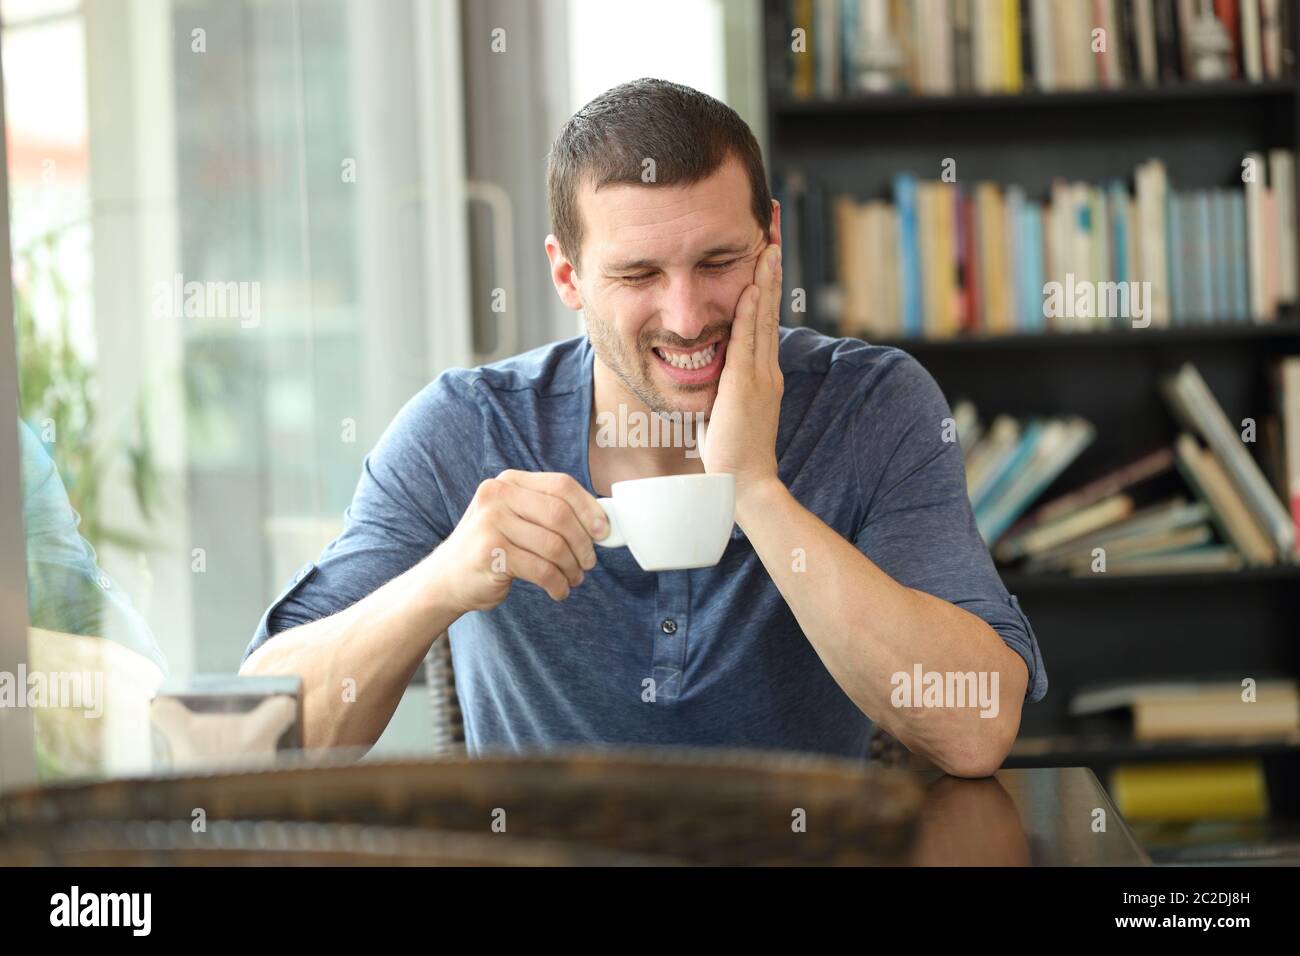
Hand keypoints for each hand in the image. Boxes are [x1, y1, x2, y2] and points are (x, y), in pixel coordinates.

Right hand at [425, 471, 607, 612]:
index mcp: (509, 481)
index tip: (604, 531)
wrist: (446, 579)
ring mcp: (490, 523)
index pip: (562, 485)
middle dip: (583, 544)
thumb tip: (600, 523)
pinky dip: (557, 584)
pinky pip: (541, 569)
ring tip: (573, 579)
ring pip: (554, 545)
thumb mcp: (515, 519)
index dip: (589, 508)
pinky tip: (558, 590)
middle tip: (588, 563)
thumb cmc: (491, 549)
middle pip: (561, 515)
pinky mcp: (490, 553)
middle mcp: (497, 496)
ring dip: (572, 568)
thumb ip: (548, 513)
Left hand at [701, 242, 782, 500]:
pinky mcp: (746, 386)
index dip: (764, 293)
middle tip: (771, 241)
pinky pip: (748, 341)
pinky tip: (750, 288)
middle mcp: (767, 371)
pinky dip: (750, 313)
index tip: (763, 264)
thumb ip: (724, 393)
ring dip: (764, 283)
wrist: (745, 484)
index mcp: (762, 377)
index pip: (764, 326)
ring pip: (763, 320)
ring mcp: (760, 377)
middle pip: (769, 314)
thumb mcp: (728, 414)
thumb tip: (710, 381)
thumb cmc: (733, 456)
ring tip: (767, 249)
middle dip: (770, 276)